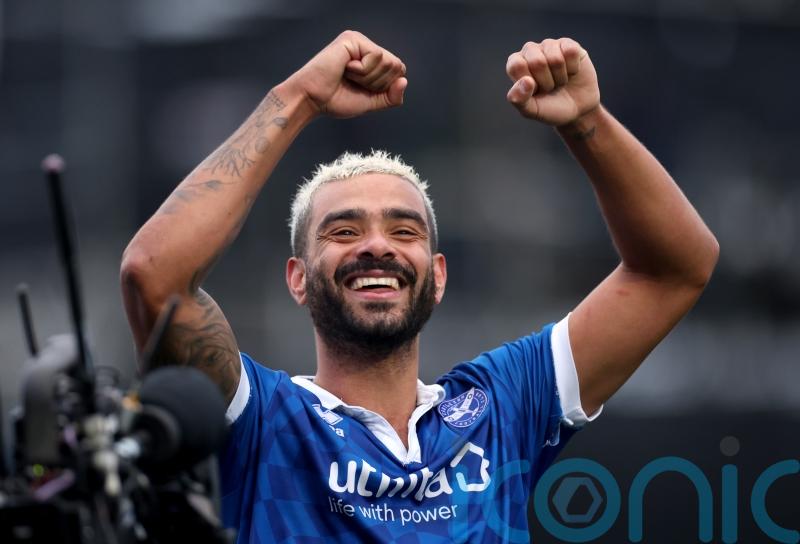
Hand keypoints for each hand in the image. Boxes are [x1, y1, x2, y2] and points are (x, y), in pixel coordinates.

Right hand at [285, 30, 406, 118]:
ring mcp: (359, 42)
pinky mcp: (352, 39)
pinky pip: (376, 56)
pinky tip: (345, 69)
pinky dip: (363, 71)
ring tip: (348, 76)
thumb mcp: (371, 102)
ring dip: (369, 78)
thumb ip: (391, 96)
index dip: (385, 87)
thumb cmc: (336, 100)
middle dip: (378, 83)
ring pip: (388, 61)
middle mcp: (366, 47)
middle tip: (354, 82)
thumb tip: (404, 81)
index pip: (398, 71)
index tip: (362, 89)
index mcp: (371, 60)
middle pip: (397, 66)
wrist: (313, 100)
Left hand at [506, 38, 599, 125]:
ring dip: (561, 77)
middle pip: (537, 62)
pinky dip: (573, 68)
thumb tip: (526, 80)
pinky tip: (571, 72)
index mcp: (516, 64)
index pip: (516, 65)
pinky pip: (571, 52)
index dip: (529, 83)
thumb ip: (519, 99)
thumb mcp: (532, 110)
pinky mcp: (568, 44)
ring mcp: (549, 45)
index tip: (535, 91)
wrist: (579, 108)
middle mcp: (530, 51)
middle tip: (549, 88)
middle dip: (547, 82)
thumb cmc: (551, 108)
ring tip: (560, 81)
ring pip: (556, 59)